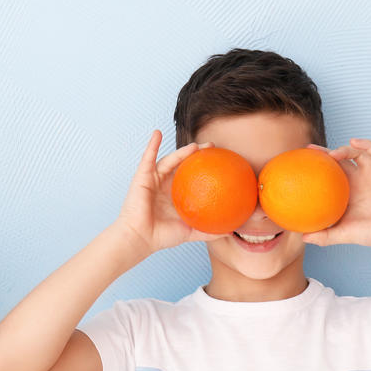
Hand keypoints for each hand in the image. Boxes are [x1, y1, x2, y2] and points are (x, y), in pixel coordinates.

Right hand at [111, 130, 221, 255]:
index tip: (219, 161)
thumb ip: (208, 231)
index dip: (204, 167)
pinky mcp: (142, 177)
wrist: (141, 238)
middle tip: (212, 147)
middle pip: (183, 164)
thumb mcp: (190, 233)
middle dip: (197, 154)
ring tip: (195, 145)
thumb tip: (230, 230)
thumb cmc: (162, 236)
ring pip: (170, 160)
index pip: (192, 176)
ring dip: (182, 151)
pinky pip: (148, 157)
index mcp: (176, 195)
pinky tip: (158, 133)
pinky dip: (152, 144)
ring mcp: (154, 179)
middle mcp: (165, 185)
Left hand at [303, 138, 370, 250]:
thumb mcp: (341, 234)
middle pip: (340, 160)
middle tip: (309, 150)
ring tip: (332, 155)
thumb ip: (323, 236)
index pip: (330, 175)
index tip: (302, 164)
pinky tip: (354, 142)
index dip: (318, 168)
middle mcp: (359, 181)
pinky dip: (365, 143)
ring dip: (344, 149)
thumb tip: (302, 237)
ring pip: (356, 152)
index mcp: (348, 192)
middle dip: (325, 153)